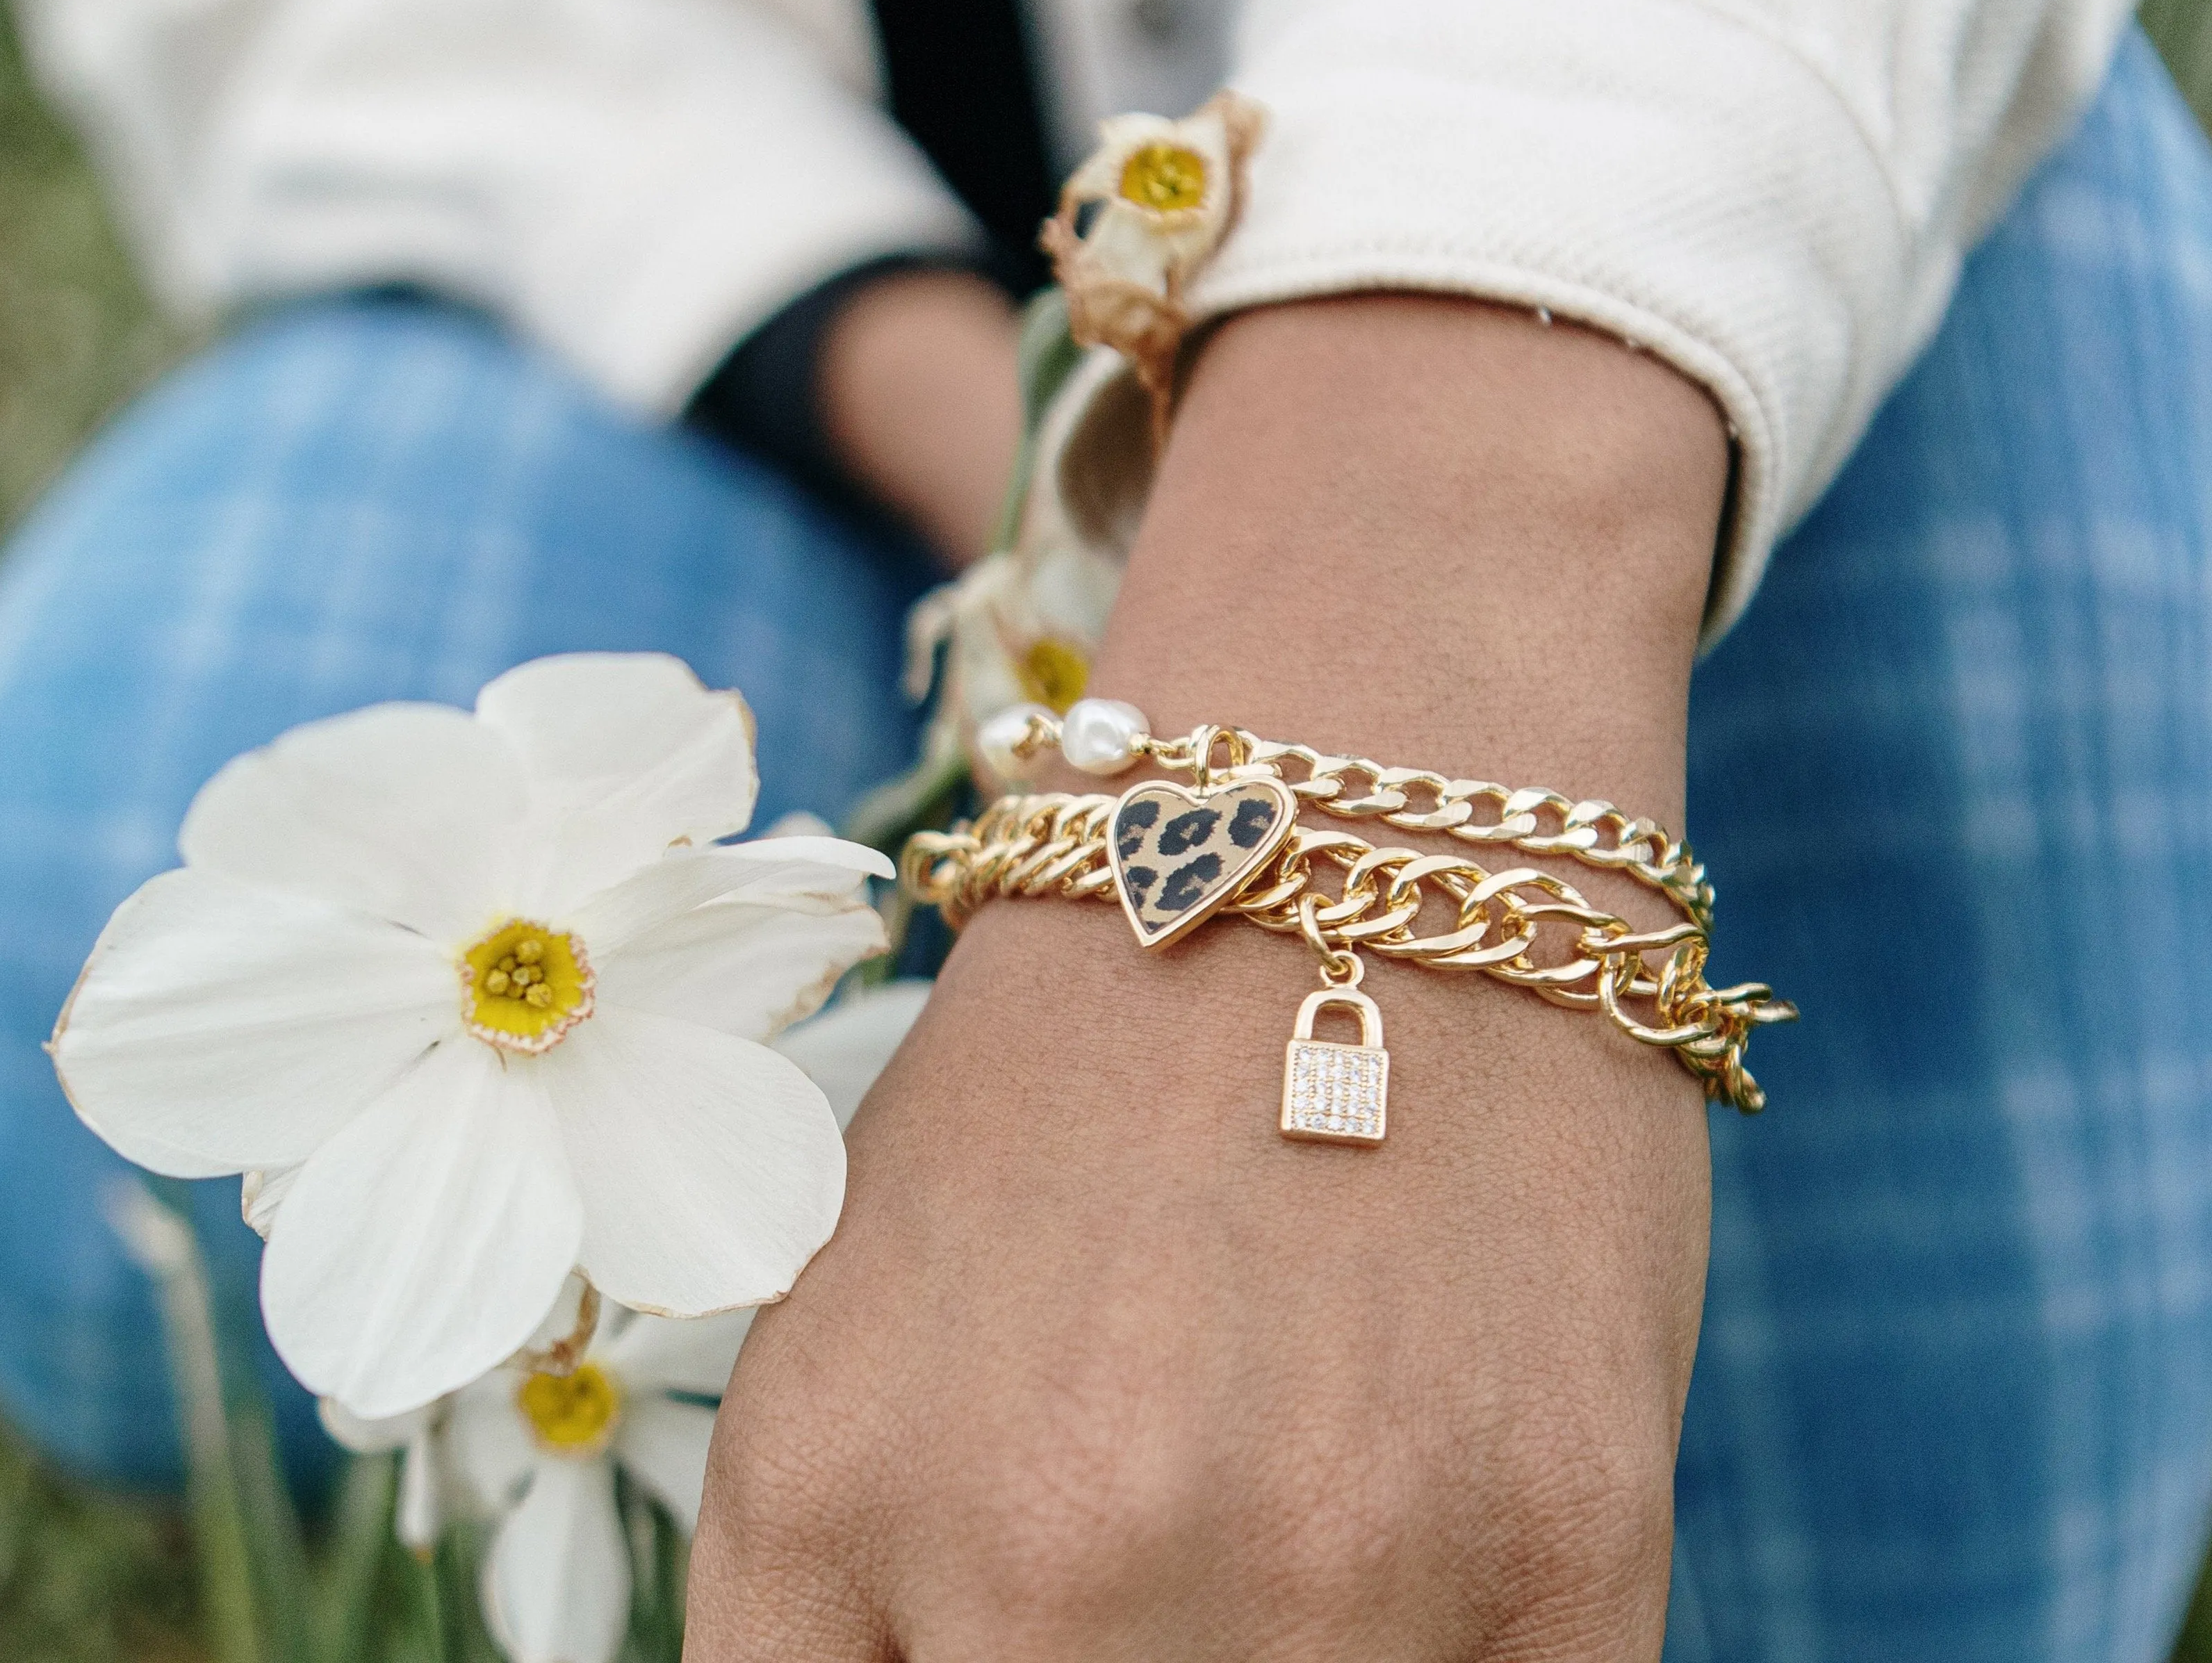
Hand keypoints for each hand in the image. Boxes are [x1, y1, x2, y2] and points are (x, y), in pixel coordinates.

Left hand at [694, 297, 1727, 1660]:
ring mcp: (1318, 1572)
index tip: (994, 1635)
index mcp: (828, 1492)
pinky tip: (1434, 1529)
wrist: (1348, 819)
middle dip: (1098, 1658)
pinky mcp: (1568, 1549)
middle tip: (1170, 1539)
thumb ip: (854, 1569)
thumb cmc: (1088, 1054)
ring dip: (1300, 1652)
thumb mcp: (864, 1292)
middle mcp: (1044, 1566)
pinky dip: (1456, 1659)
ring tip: (1301, 1501)